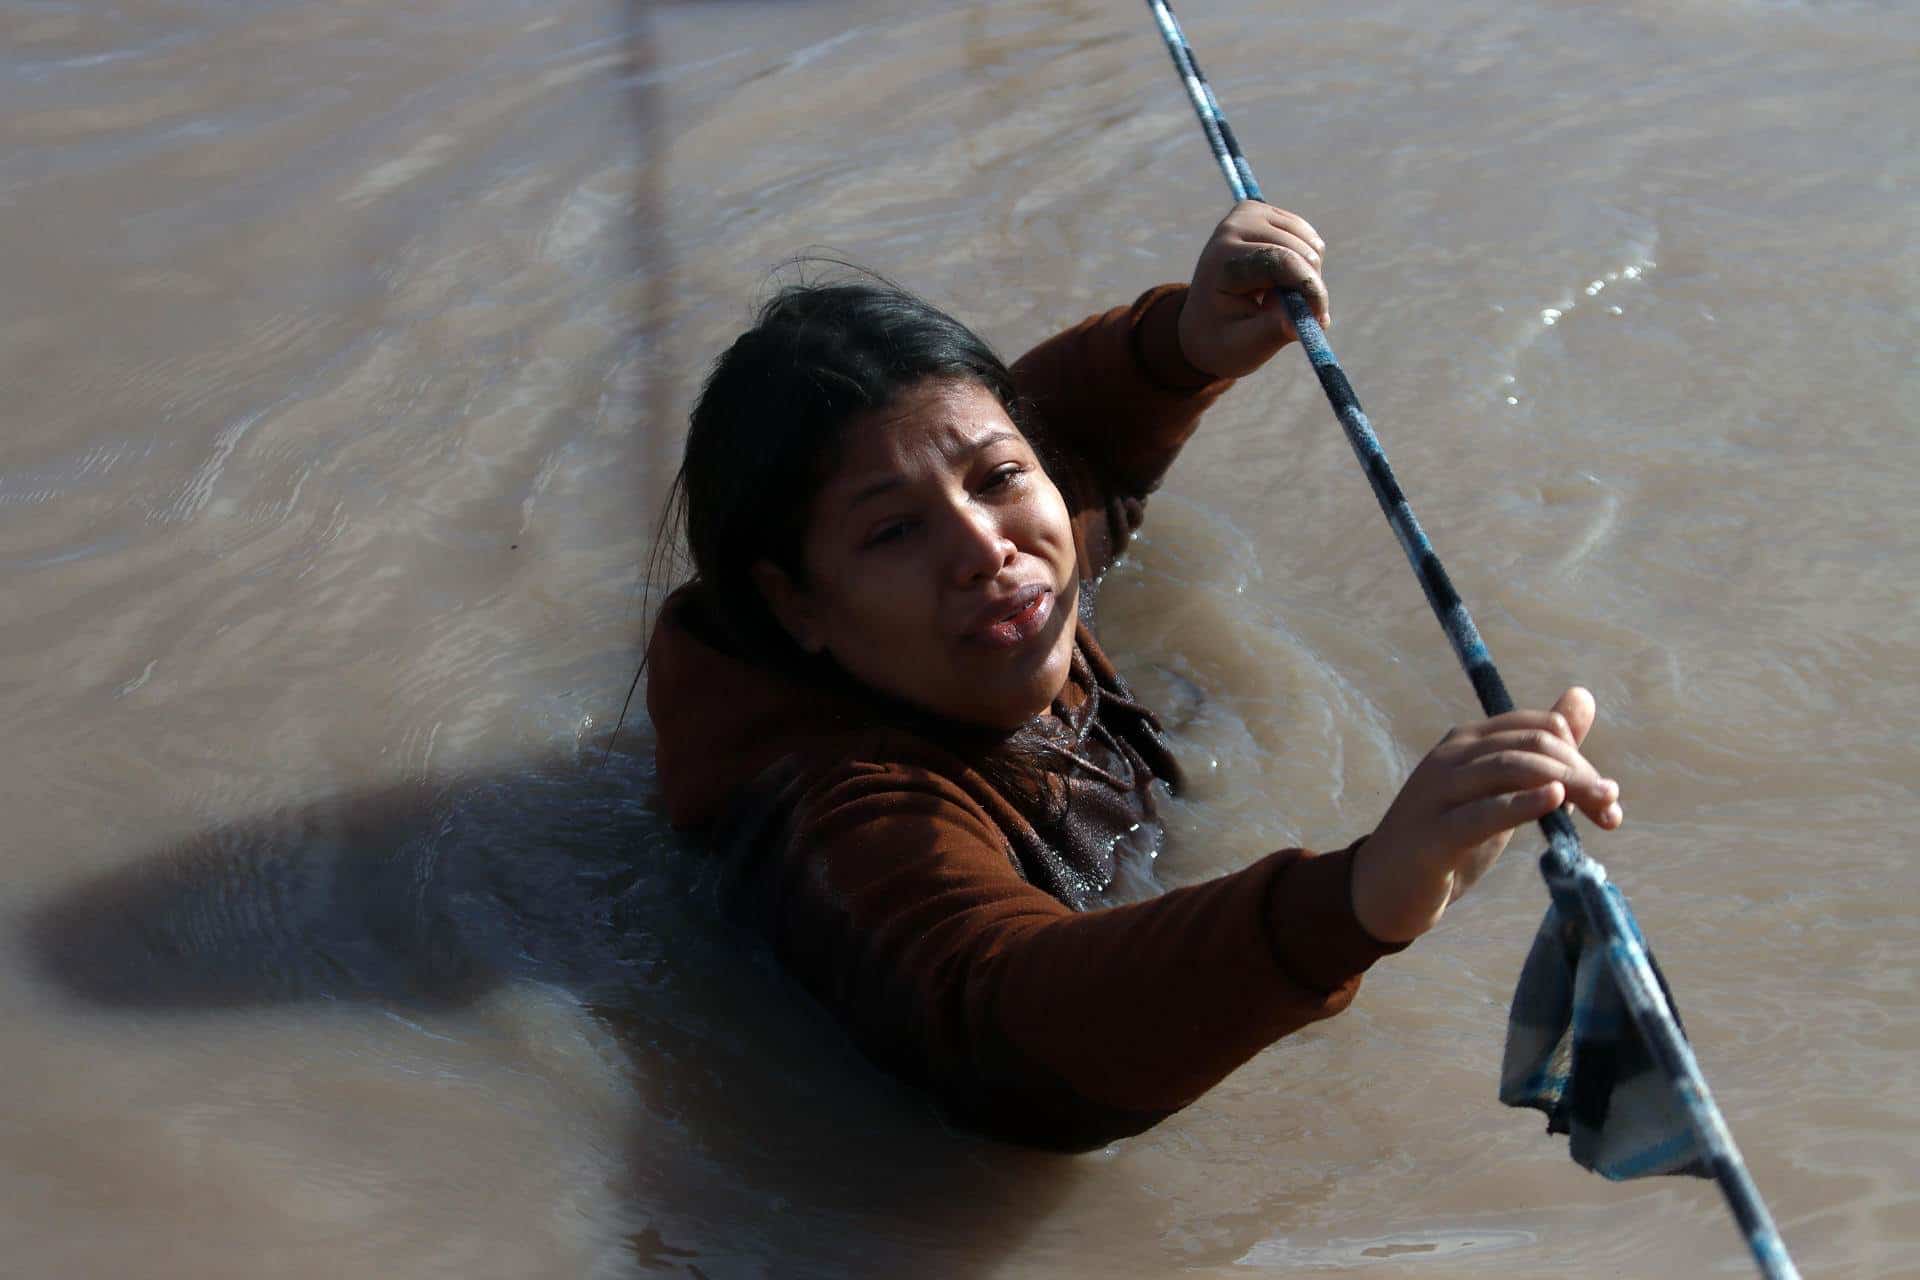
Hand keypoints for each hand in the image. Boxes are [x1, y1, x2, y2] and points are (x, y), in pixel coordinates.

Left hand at [1176, 199, 1330, 378]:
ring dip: (1309, 277)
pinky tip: (1283, 281)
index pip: (1281, 261)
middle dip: (1310, 288)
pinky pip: (1309, 238)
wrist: (1204, 321)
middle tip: (1298, 317)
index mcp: (1222, 259)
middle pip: (1300, 251)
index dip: (1309, 288)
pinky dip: (1308, 264)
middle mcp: (1234, 226)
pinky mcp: (1265, 213)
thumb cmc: (1223, 337)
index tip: (1320, 320)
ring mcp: (1250, 214)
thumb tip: (1300, 323)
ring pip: (1311, 244)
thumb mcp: (1243, 345)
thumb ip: (1272, 332)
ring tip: (1280, 300)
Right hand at [1350, 687, 1623, 943]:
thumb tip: (1583, 696)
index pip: (1535, 726)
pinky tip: (1554, 799)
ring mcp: (1438, 793)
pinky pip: (1484, 812)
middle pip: (1531, 745)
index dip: (1579, 754)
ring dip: (1569, 785)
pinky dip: (1523, 803)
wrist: (1385, 889)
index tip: (1607, 795)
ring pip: (1512, 769)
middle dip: (1581, 772)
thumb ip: (1541, 750)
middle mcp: (1450, 758)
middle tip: (1611, 810)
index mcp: (1465, 742)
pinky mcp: (1434, 836)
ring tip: (1605, 810)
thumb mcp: (1498, 792)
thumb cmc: (1447, 839)